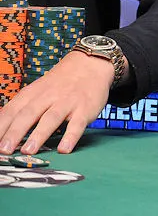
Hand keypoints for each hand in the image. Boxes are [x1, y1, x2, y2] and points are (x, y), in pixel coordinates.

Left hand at [0, 51, 114, 155]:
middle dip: (15, 132)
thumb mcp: (37, 91)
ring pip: (51, 118)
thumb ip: (22, 109)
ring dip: (39, 135)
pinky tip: (64, 149)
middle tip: (4, 150)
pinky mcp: (85, 109)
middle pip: (29, 114)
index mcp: (33, 93)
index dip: (1, 126)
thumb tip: (2, 131)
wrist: (90, 64)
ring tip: (28, 151)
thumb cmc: (60, 83)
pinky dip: (71, 136)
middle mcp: (48, 97)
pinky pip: (77, 124)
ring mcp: (67, 102)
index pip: (12, 110)